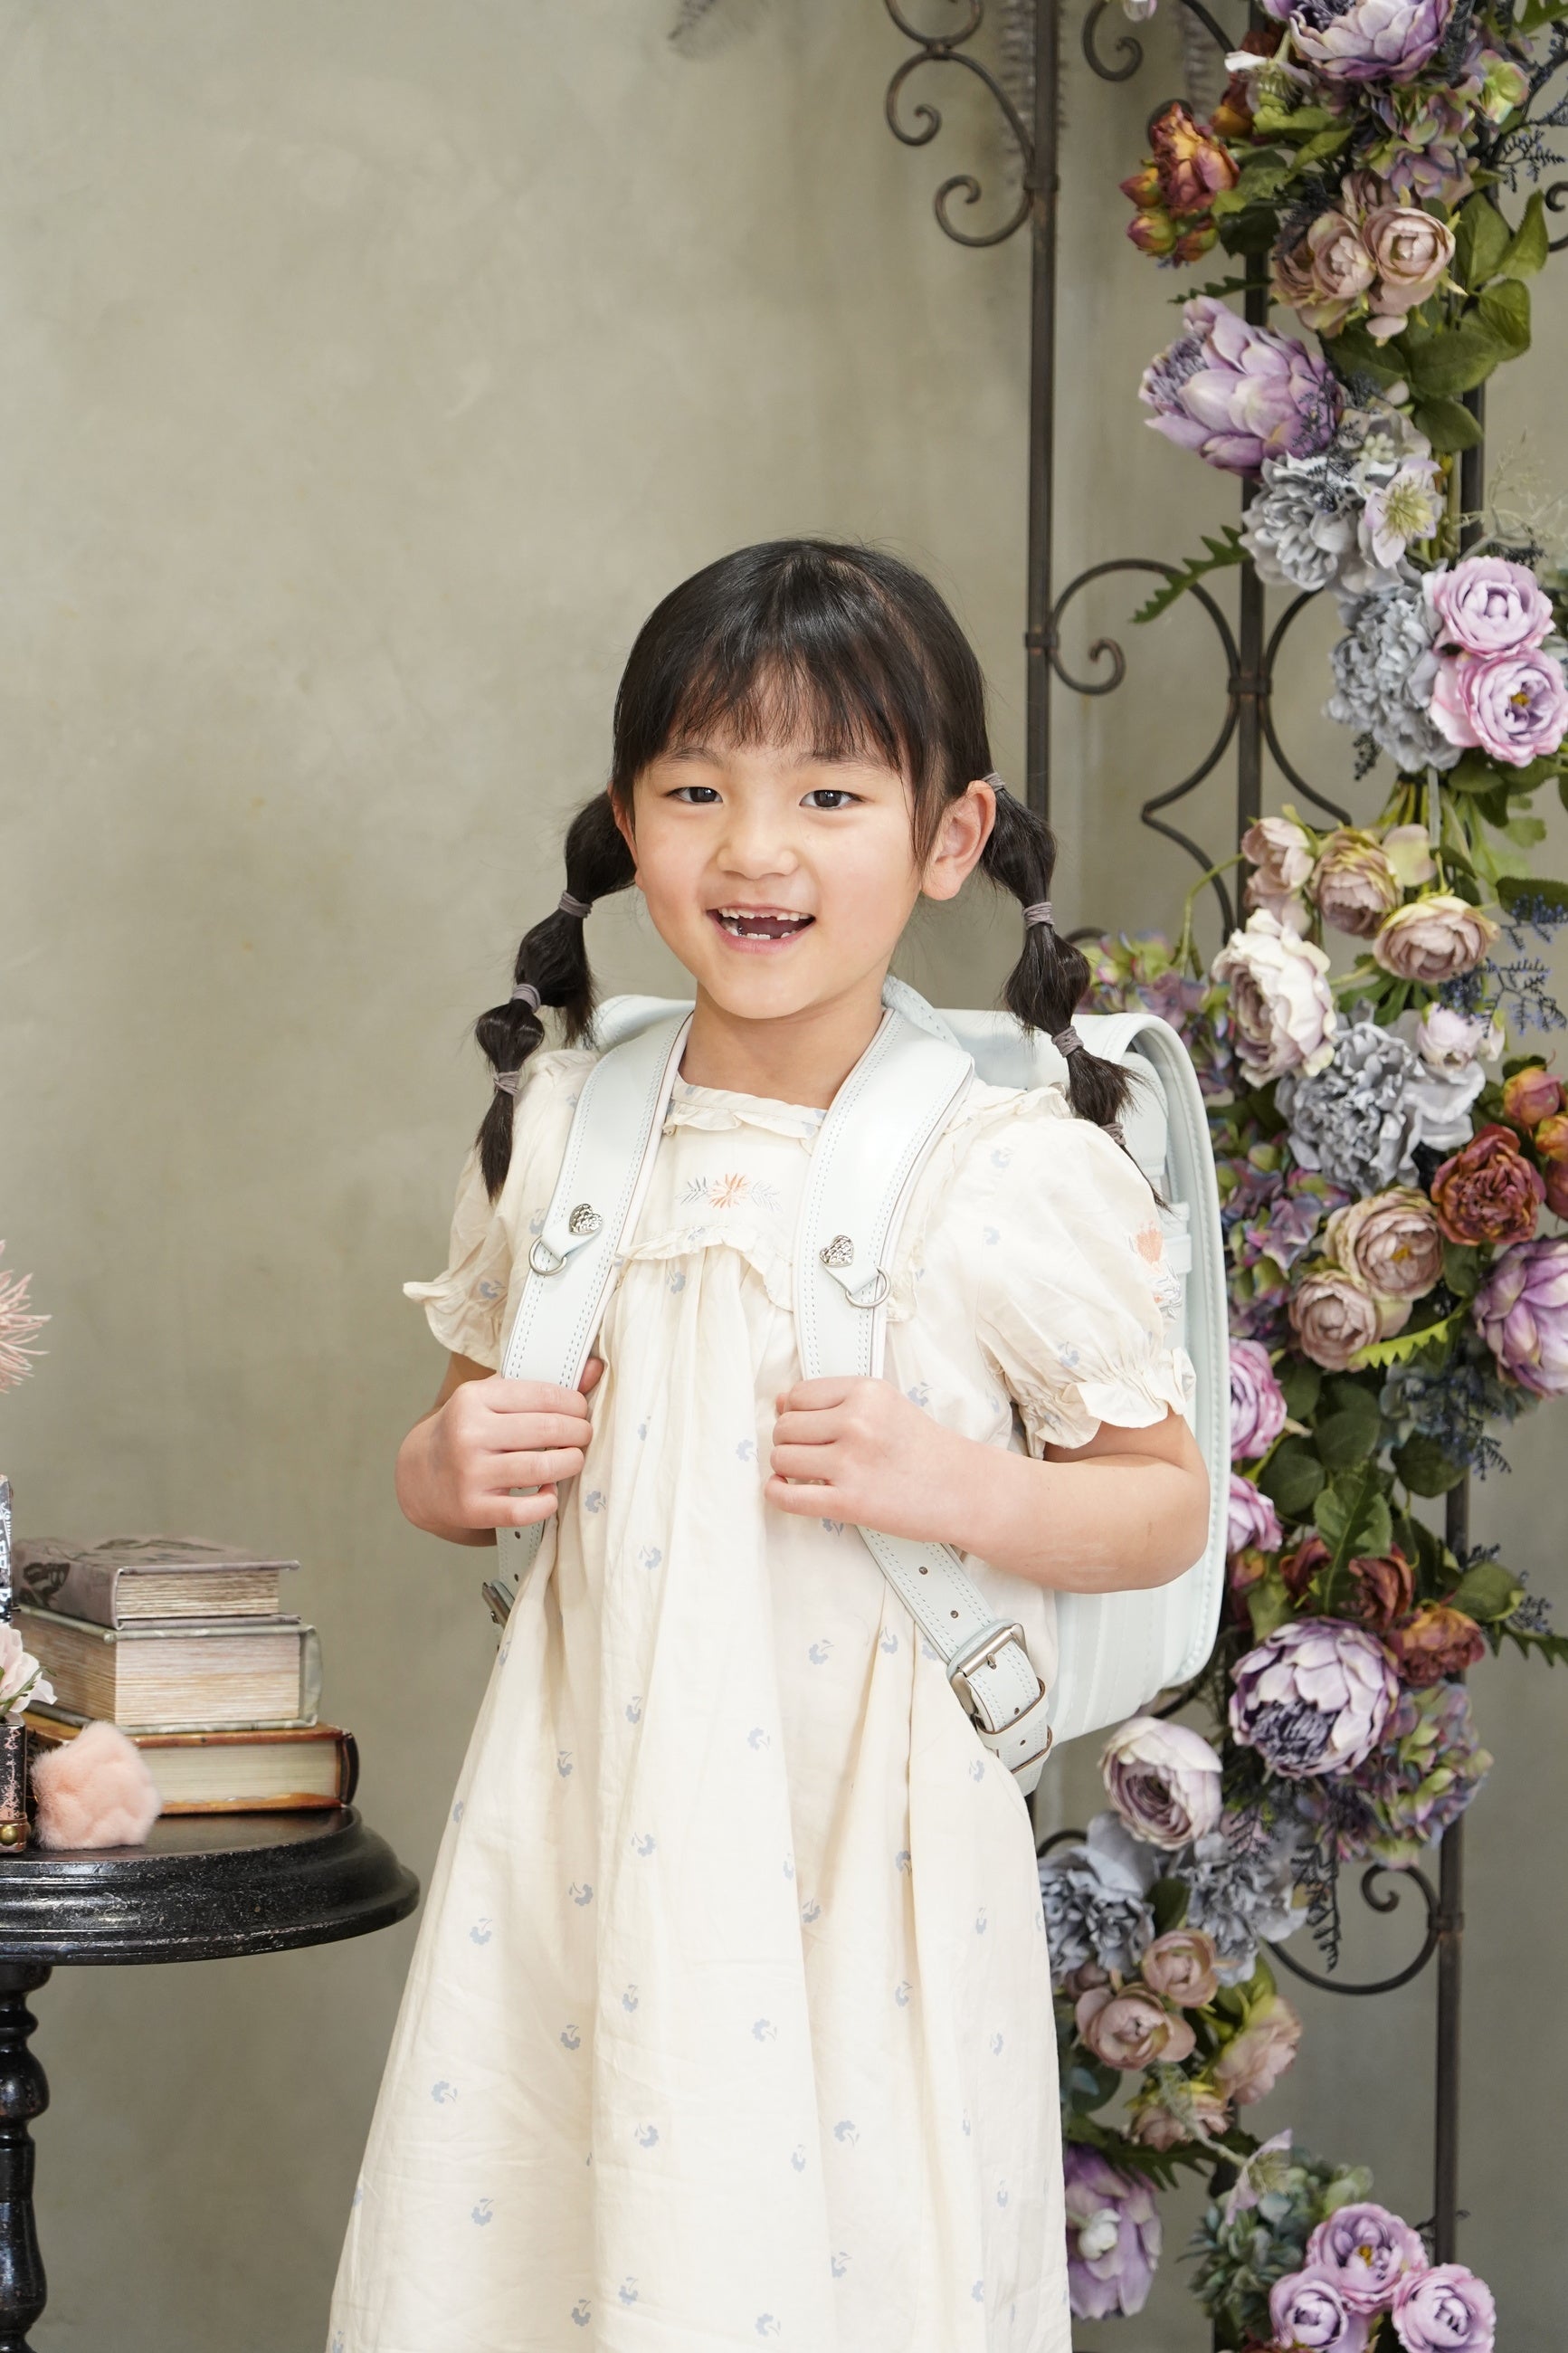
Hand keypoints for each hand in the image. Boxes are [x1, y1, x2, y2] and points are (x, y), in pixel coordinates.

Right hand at [400, 1360, 603, 1535]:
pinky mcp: (472, 1508)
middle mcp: (468, 1434)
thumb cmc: (467, 1431)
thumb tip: (596, 1368)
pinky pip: (524, 1510)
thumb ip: (541, 1386)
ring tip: (573, 1459)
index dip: (573, 1403)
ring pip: (540, 1468)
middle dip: (578, 1432)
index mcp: (473, 1399)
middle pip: (547, 1430)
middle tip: (583, 1436)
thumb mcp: (493, 1399)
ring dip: (570, 1463)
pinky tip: (548, 1492)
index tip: (581, 1411)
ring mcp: (469, 1473)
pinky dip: (546, 1502)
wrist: (419, 1475)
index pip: (542, 1395)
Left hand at [766, 1375, 966, 1541]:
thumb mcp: (886, 1406)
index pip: (798, 1395)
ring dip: (786, 1467)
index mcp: (866, 1392)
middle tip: (811, 1453)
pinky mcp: (848, 1502)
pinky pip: (787, 1496)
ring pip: (781, 1457)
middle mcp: (856, 1422)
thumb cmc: (926, 1450)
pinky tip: (785, 1489)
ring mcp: (851, 1462)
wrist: (964, 1489)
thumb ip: (835, 1400)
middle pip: (785, 1426)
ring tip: (808, 1472)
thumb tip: (780, 1402)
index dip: (796, 1413)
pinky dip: (777, 1493)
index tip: (810, 1428)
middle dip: (790, 1441)